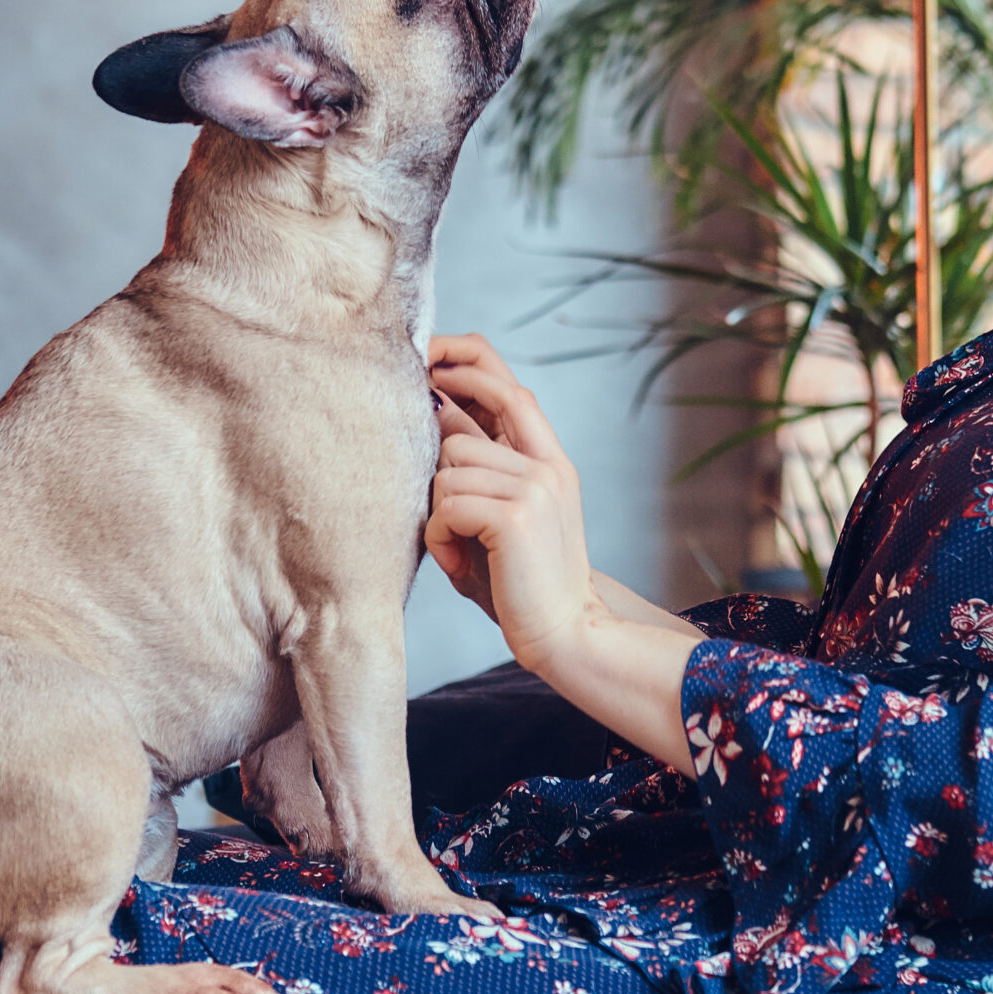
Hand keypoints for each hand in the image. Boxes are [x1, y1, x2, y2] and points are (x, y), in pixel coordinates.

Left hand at [425, 334, 600, 671]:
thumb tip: (434, 407)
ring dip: (437, 514)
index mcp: (548, 457)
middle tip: (440, 504)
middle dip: (433, 461)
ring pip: (445, 467)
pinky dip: (439, 539)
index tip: (425, 361)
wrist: (568, 635)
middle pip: (457, 424)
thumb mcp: (499, 512)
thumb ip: (476, 465)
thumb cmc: (521, 582)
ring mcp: (534, 485)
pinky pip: (445, 504)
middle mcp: (545, 462)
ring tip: (457, 548)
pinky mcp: (516, 515)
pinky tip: (459, 562)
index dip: (461, 358)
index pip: (506, 382)